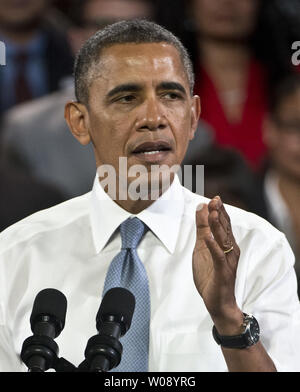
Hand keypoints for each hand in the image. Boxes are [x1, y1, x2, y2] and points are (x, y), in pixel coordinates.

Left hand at [192, 196, 242, 333]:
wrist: (217, 302)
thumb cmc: (210, 274)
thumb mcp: (201, 248)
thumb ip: (202, 229)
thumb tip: (201, 208)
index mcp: (226, 244)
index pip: (224, 224)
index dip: (219, 211)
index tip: (214, 198)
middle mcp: (230, 250)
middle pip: (226, 229)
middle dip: (220, 214)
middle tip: (215, 200)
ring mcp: (227, 261)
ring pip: (223, 240)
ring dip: (218, 226)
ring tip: (212, 213)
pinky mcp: (223, 272)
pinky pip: (218, 257)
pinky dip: (213, 246)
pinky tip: (208, 237)